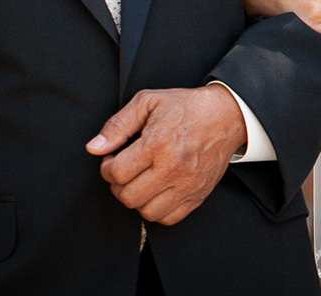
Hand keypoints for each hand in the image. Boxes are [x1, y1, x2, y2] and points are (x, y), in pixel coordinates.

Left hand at [85, 84, 246, 224]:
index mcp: (157, 143)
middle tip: (124, 170)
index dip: (106, 167)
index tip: (113, 158)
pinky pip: (168, 218)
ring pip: (146, 212)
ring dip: (137, 199)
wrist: (227, 115)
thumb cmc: (186, 107)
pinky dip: (157, 209)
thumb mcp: (148, 102)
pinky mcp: (198, 195)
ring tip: (140, 181)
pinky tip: (156, 191)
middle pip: (128, 196)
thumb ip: (118, 124)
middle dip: (118, 185)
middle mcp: (172, 168)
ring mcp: (187, 185)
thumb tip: (94, 147)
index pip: (116, 172)